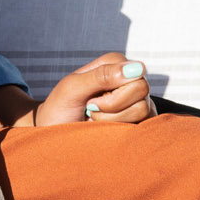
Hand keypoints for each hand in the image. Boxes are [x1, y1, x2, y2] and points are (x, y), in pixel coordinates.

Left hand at [35, 52, 154, 126]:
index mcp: (113, 64)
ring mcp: (135, 100)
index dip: (114, 94)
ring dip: (113, 120)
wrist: (55, 135)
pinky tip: (106, 128)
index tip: (91, 100)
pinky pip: (144, 124)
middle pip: (142, 90)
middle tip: (91, 110)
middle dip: (113, 108)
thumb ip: (102, 76)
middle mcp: (127, 79)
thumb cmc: (60, 108)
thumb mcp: (73, 88)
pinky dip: (121, 130)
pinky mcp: (138, 119)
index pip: (134, 73)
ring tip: (95, 119)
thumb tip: (138, 68)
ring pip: (143, 109)